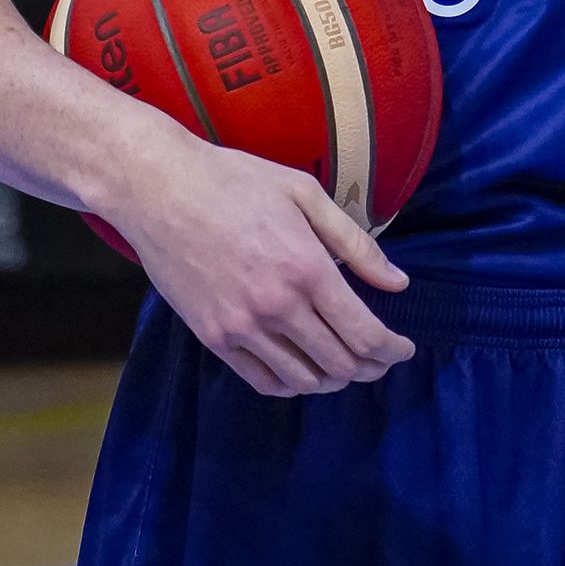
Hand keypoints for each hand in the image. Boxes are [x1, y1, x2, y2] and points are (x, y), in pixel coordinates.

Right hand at [105, 122, 416, 396]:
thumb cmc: (235, 180)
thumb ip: (356, 244)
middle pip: (340, 363)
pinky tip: (304, 372)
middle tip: (381, 359)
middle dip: (371, 367)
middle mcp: (277, 306)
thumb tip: (399, 283)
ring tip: (347, 366)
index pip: (364, 334)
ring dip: (334, 380)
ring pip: (304, 379)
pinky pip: (263, 380)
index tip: (404, 348)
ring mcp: (242, 327)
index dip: (392, 350)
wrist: (160, 189)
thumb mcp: (304, 193)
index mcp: (306, 267)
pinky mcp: (213, 337)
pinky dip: (292, 384)